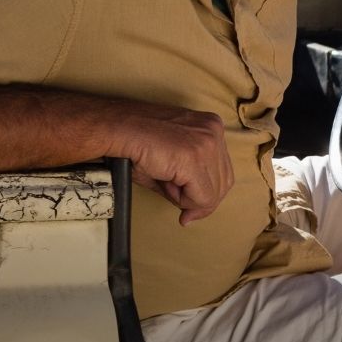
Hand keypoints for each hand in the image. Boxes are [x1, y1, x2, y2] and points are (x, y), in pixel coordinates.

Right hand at [116, 106, 233, 224]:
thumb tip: (192, 215)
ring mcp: (207, 143)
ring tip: (166, 185)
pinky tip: (167, 187)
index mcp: (211, 126)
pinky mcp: (194, 158)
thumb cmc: (137, 143)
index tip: (188, 205)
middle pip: (224, 183)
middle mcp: (214, 131)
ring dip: (189, 199)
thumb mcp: (172, 163)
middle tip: (174, 195)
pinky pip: (202, 197)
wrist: (116, 129)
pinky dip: (185, 201)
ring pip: (214, 192)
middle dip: (199, 198)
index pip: (222, 171)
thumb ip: (189, 184)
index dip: (205, 192)